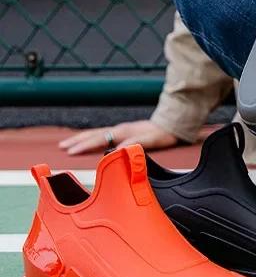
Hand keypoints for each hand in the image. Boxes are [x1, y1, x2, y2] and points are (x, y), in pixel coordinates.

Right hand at [57, 120, 178, 155]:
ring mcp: (122, 129)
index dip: (85, 146)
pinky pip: (104, 134)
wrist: (173, 124)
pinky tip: (90, 140)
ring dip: (82, 138)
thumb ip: (134, 144)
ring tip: (68, 143)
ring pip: (98, 133)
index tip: (70, 152)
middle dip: (78, 141)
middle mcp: (120, 129)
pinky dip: (93, 137)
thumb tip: (116, 150)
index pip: (100, 139)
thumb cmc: (163, 134)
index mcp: (123, 132)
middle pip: (95, 134)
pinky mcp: (126, 131)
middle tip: (62, 147)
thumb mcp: (151, 140)